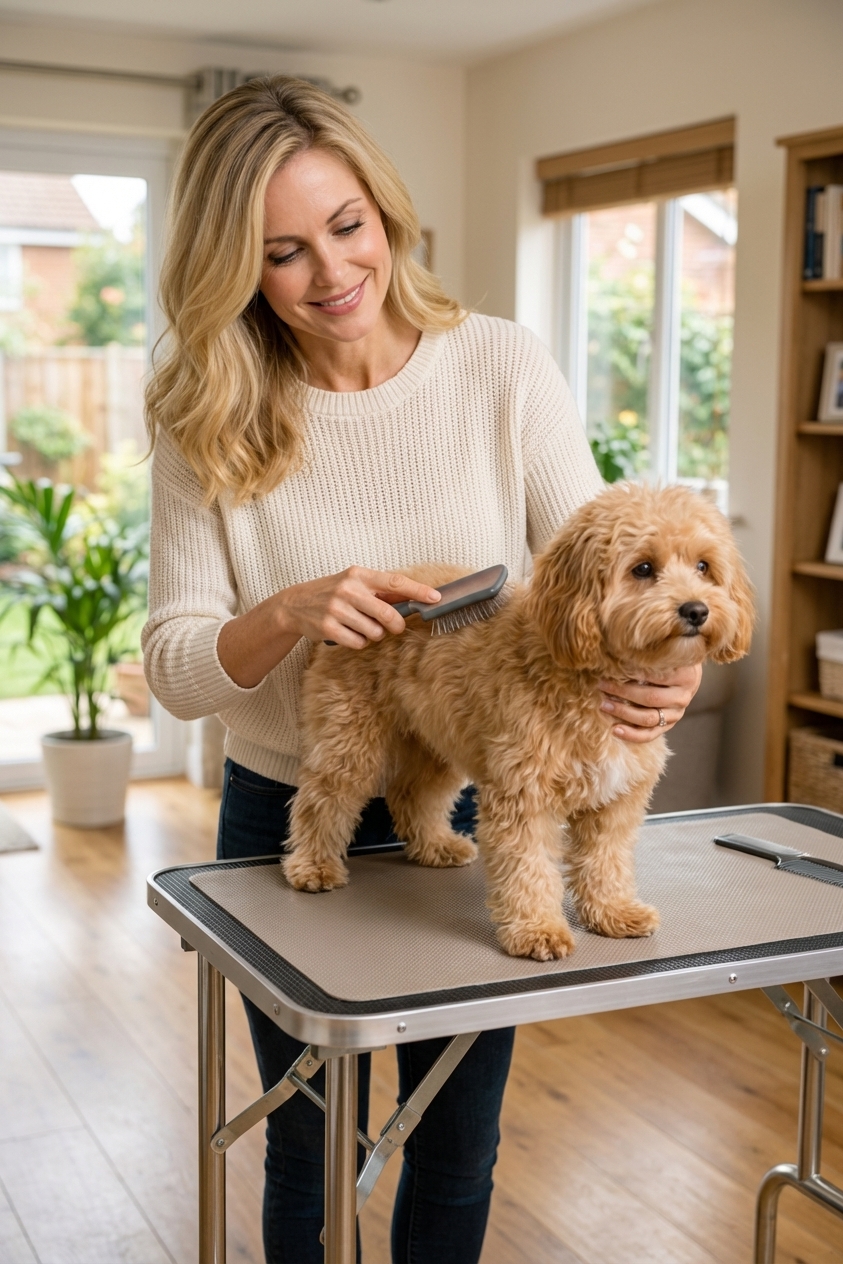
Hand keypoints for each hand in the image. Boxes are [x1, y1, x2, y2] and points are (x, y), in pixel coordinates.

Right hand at [277, 566, 440, 648]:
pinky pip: (358, 643)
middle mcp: (348, 590)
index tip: (435, 598)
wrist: (295, 604)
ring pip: (374, 632)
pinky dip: (358, 642)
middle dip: (396, 625)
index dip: (417, 591)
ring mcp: (337, 609)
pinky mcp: (328, 628)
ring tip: (360, 626)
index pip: (395, 582)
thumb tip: (413, 599)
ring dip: (372, 634)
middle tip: (396, 628)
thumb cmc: (332, 593)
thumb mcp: (353, 583)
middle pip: (388, 614)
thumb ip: (379, 591)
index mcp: (358, 575)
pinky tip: (349, 633)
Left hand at [597, 663, 701, 744]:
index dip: (633, 672)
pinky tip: (615, 730)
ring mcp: (677, 714)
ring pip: (649, 718)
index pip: (656, 675)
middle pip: (650, 698)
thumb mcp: (664, 654)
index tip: (611, 668)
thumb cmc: (669, 661)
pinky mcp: (669, 725)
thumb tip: (616, 656)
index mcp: (685, 676)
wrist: (687, 675)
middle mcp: (682, 697)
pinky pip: (650, 734)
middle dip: (622, 692)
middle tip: (601, 685)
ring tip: (604, 705)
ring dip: (623, 713)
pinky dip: (632, 734)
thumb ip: (647, 658)